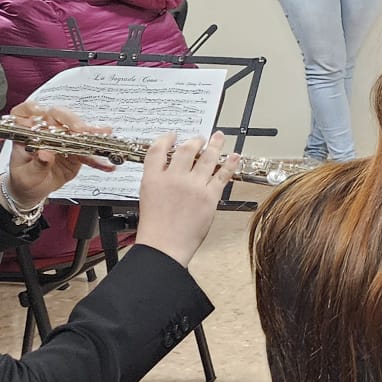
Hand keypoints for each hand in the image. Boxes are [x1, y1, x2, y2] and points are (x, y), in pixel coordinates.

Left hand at [4, 103, 115, 205]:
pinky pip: (88, 151)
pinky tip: (106, 164)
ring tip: (104, 138)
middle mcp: (46, 130)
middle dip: (72, 121)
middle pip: (58, 116)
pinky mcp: (76, 150)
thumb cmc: (24, 179)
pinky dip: (98, 158)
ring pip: (78, 130)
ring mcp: (63, 138)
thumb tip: (45, 154)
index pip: (26, 112)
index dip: (32, 109)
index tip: (39, 112)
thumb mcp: (26, 175)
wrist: (34, 190)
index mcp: (28, 132)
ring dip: (93, 134)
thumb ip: (36, 165)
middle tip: (82, 130)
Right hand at [132, 132, 237, 266]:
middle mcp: (173, 178)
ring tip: (219, 137)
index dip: (166, 139)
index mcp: (153, 178)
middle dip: (194, 141)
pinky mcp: (209, 196)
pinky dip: (230, 163)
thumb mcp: (147, 198)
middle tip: (199, 138)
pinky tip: (234, 156)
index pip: (157, 150)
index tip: (172, 136)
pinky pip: (222, 174)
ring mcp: (193, 186)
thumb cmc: (155, 228)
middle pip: (185, 150)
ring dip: (215, 145)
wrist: (164, 246)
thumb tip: (171, 171)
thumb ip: (158, 181)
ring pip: (206, 157)